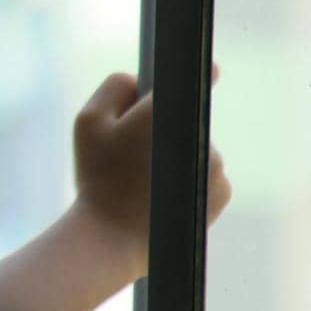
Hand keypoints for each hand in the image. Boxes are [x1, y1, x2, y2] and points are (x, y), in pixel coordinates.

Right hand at [71, 64, 231, 272]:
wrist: (113, 239)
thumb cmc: (97, 178)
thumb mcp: (88, 121)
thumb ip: (115, 87)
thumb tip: (140, 82)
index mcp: (170, 111)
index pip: (197, 77)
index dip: (198, 72)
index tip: (202, 71)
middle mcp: (200, 133)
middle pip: (184, 119)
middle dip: (163, 130)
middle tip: (130, 154)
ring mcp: (215, 164)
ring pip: (194, 148)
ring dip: (175, 158)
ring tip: (142, 182)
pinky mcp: (221, 192)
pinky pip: (204, 174)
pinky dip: (187, 181)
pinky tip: (161, 197)